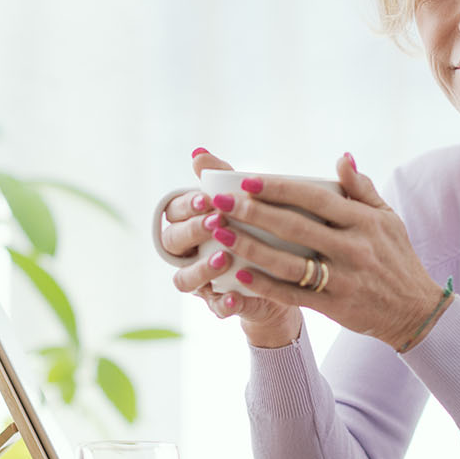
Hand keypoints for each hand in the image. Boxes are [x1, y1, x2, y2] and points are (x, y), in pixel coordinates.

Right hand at [158, 150, 301, 345]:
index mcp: (191, 224)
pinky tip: (234, 295)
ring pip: (184, 279)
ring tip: (223, 259)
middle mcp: (189, 253)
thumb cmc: (258, 227)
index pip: (175, 212)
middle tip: (216, 222)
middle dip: (193, 231)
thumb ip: (222, 178)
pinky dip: (223, 302)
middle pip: (174, 243)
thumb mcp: (246, 202)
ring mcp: (202, 281)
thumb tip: (198, 151)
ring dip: (201, 269)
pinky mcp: (220, 304)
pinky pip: (215, 307)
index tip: (206, 198)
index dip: (187, 206)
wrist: (285, 272)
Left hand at [210, 154, 447, 350]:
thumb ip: (362, 189)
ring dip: (252, 248)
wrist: (416, 309)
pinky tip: (241, 274)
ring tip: (222, 234)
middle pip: (295, 227)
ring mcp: (344, 279)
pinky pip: (294, 295)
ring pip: (289, 262)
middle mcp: (354, 248)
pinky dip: (266, 285)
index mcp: (364, 221)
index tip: (247, 179)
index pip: (315, 197)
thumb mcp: (388, 219)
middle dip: (254, 212)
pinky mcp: (336, 307)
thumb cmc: (397, 258)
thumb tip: (341, 157)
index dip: (279, 188)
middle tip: (221, 202)